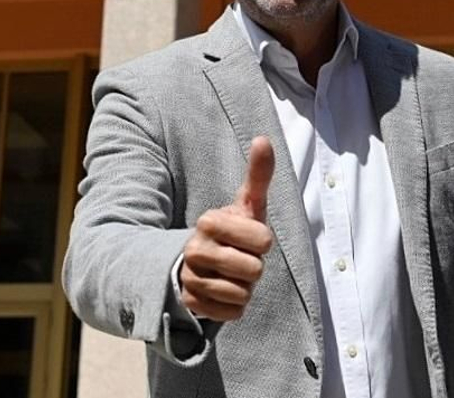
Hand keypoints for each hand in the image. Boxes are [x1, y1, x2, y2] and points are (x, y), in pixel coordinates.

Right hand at [179, 136, 275, 320]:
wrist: (201, 263)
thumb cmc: (234, 230)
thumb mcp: (247, 205)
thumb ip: (258, 175)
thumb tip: (263, 138)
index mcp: (209, 221)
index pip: (263, 240)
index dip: (263, 242)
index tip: (250, 237)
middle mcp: (194, 249)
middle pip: (254, 270)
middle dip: (255, 268)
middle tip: (241, 259)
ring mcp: (190, 278)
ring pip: (242, 294)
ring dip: (244, 288)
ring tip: (232, 275)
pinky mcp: (191, 304)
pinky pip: (232, 313)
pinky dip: (234, 307)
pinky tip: (223, 292)